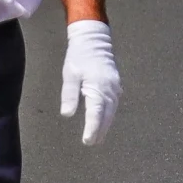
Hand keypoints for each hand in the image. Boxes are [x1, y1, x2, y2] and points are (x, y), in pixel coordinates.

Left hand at [59, 19, 119, 145]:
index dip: (92, 129)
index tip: (87, 141)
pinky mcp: (116, 85)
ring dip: (105, 124)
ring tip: (98, 136)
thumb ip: (70, 94)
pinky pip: (113, 104)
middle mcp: (110, 90)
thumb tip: (67, 114)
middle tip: (92, 143)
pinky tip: (104, 120)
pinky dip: (108, 114)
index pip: (96, 114)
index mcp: (98, 88)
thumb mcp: (70, 74)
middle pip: (106, 115)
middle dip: (100, 130)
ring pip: (112, 111)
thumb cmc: (79, 56)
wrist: (94, 40)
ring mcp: (115, 87)